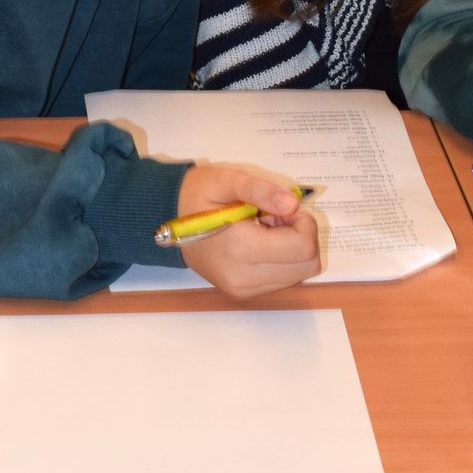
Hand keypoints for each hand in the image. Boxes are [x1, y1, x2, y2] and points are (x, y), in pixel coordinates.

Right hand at [175, 164, 319, 299]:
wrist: (166, 219)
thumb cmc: (197, 195)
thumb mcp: (228, 180)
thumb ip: (262, 190)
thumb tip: (293, 204)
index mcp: (240, 250)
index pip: (303, 248)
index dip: (302, 222)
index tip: (280, 206)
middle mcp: (244, 278)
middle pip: (307, 265)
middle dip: (300, 235)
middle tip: (274, 215)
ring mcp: (243, 289)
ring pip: (298, 274)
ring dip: (291, 247)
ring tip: (264, 227)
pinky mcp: (243, 292)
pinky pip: (282, 279)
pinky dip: (281, 259)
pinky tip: (259, 240)